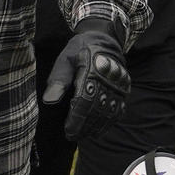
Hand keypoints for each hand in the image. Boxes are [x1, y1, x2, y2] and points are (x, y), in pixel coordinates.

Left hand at [43, 20, 130, 140]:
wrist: (104, 38)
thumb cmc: (80, 49)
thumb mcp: (65, 59)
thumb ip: (58, 79)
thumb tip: (49, 100)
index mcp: (92, 69)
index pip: (84, 101)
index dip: (76, 119)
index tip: (68, 131)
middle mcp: (108, 78)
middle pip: (97, 110)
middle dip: (85, 127)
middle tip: (73, 136)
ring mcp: (119, 84)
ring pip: (109, 112)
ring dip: (96, 126)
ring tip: (83, 135)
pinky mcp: (125, 88)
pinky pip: (119, 109)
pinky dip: (109, 121)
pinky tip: (99, 128)